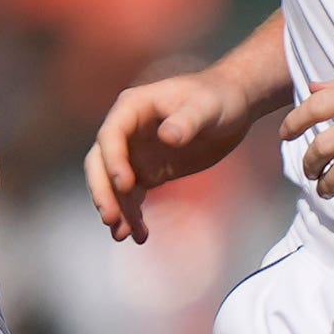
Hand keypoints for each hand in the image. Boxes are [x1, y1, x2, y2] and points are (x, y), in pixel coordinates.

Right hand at [84, 65, 268, 242]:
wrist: (232, 107)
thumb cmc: (219, 98)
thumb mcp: (207, 107)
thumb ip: (187, 120)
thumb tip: (167, 137)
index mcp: (133, 107)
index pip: (111, 135)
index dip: (113, 160)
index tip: (124, 184)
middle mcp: (127, 130)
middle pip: (100, 162)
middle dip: (103, 191)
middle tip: (110, 218)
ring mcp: (134, 153)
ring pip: (112, 185)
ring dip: (116, 209)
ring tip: (124, 235)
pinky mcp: (146, 171)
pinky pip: (131, 196)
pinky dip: (132, 215)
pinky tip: (139, 235)